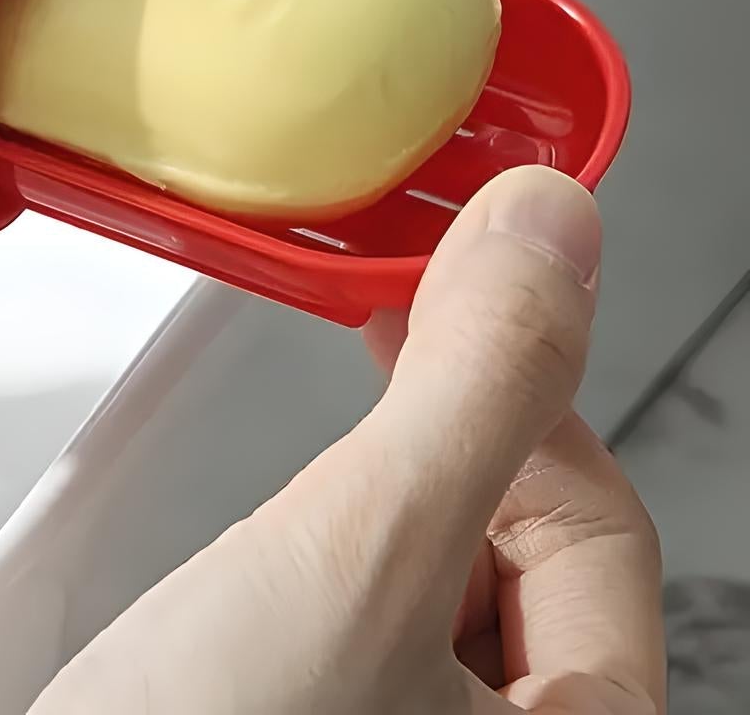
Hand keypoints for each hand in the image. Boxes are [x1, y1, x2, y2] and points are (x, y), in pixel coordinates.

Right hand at [31, 166, 664, 713]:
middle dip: (436, 443)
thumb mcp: (357, 565)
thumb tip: (550, 235)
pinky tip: (257, 546)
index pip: (597, 523)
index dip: (514, 393)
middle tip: (367, 350)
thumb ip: (472, 393)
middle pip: (520, 553)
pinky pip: (356, 619)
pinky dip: (315, 552)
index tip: (436, 297)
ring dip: (372, 496)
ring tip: (307, 456)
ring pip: (432, 583)